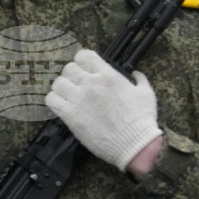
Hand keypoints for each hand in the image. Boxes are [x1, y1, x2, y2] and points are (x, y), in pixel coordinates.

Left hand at [45, 49, 163, 172]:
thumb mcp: (146, 93)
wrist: (133, 143)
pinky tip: (63, 105)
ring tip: (69, 95)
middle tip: (79, 84)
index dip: (84, 60)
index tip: (87, 68)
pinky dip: (55, 101)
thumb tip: (135, 74)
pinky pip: (51, 100)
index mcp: (108, 76)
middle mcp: (90, 84)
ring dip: (62, 87)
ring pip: (57, 83)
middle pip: (69, 68)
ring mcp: (78, 99)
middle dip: (73, 74)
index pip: (85, 55)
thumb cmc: (141, 119)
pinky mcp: (70, 116)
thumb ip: (139, 79)